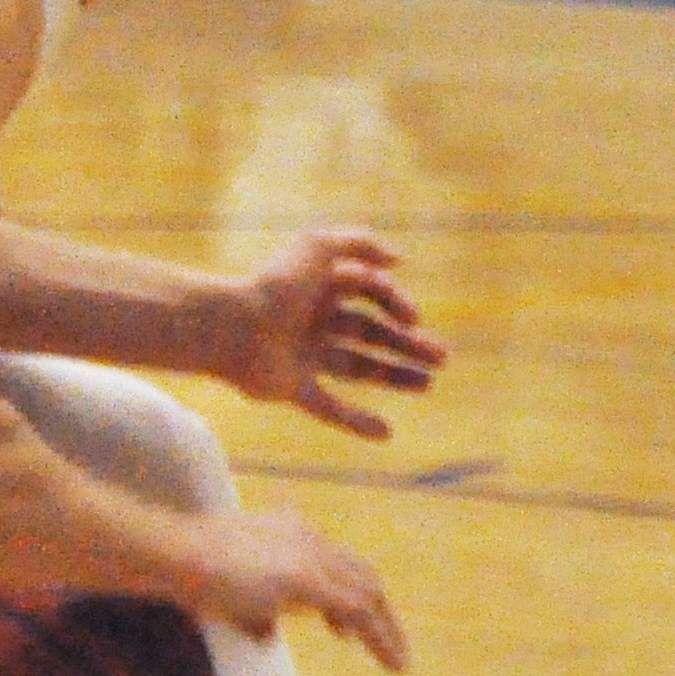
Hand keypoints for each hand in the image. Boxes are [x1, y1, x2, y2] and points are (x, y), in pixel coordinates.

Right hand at [188, 509, 408, 671]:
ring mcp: (308, 553)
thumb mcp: (233, 590)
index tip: (347, 633)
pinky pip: (356, 610)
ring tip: (398, 661)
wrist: (174, 555)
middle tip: (393, 648)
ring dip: (386, 628)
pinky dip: (379, 637)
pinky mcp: (305, 577)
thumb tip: (270, 633)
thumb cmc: (191, 571)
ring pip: (367, 591)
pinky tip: (389, 662)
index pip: (336, 563)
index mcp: (291, 531)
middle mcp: (307, 536)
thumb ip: (257, 609)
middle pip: (361, 573)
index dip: (351, 595)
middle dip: (381, 613)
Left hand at [214, 231, 444, 438]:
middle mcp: (315, 322)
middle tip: (443, 358)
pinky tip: (386, 432)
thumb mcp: (317, 247)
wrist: (231, 326)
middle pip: (371, 334)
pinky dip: (356, 421)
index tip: (412, 317)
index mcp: (321, 289)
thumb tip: (400, 259)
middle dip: (408, 345)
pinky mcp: (292, 388)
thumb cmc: (276, 284)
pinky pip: (329, 408)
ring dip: (395, 376)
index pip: (371, 294)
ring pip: (358, 368)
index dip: (396, 303)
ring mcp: (304, 357)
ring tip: (428, 384)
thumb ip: (359, 243)